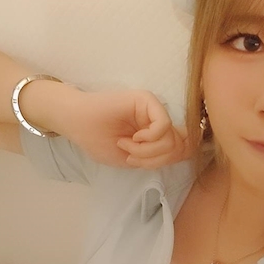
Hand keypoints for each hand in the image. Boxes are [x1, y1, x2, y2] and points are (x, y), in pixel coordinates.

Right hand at [60, 88, 192, 168]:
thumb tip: (187, 150)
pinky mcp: (148, 100)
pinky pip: (163, 126)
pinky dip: (148, 140)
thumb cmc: (98, 140)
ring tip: (126, 146)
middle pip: (178, 148)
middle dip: (154, 160)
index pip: (181, 150)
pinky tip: (132, 138)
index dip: (165, 162)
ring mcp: (154, 109)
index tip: (140, 163)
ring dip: (147, 151)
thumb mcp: (134, 159)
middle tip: (132, 157)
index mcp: (156, 134)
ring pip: (171, 140)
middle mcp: (159, 120)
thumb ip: (158, 157)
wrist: (76, 123)